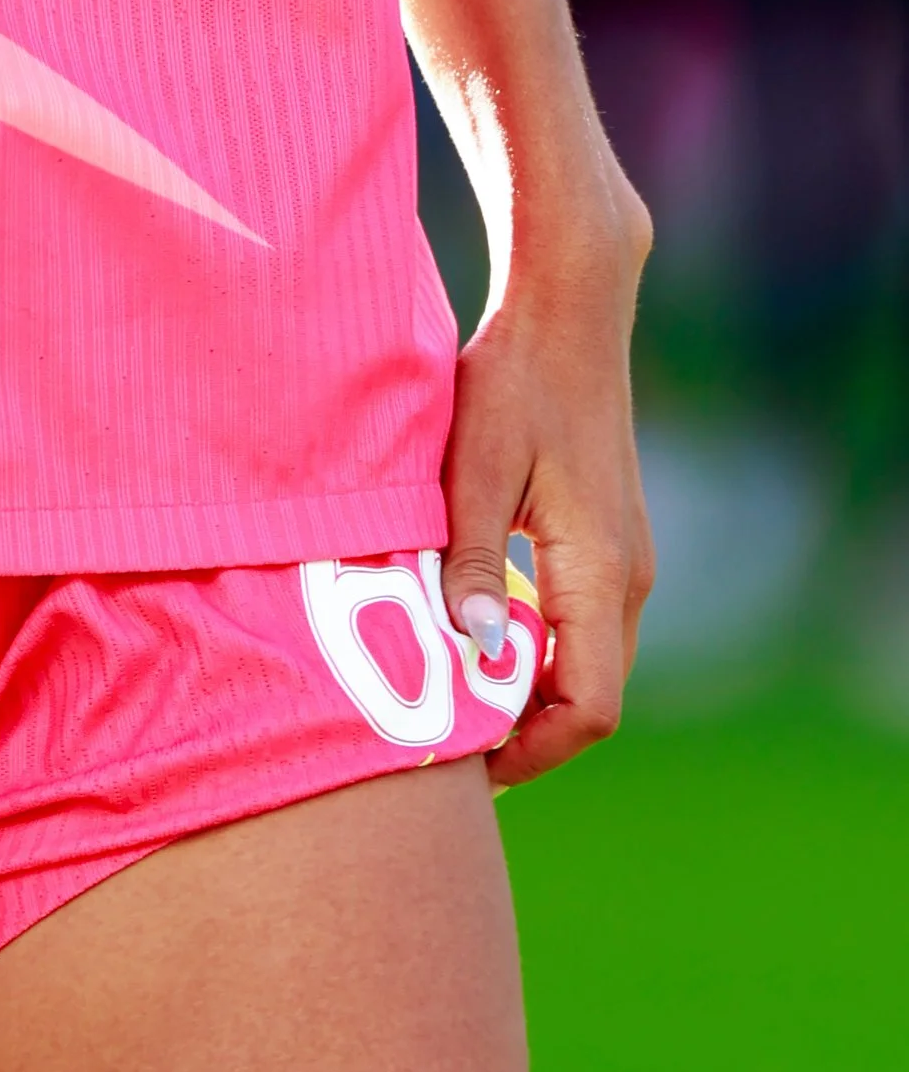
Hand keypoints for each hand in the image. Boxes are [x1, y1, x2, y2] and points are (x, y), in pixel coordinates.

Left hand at [437, 173, 653, 783]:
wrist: (567, 309)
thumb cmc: (515, 379)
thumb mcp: (476, 467)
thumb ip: (473, 561)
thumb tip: (471, 653)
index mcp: (600, 571)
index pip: (588, 707)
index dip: (531, 750)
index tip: (465, 762)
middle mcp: (626, 578)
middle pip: (590, 697)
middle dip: (525, 732)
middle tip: (444, 743)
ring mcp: (624, 559)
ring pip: (587, 662)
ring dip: (528, 691)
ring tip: (451, 698)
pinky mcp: (608, 540)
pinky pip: (581, 624)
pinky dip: (537, 649)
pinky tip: (476, 635)